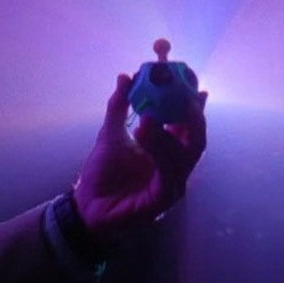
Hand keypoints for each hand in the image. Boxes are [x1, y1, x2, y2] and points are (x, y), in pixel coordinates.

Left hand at [72, 72, 207, 241]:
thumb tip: (125, 76)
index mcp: (168, 149)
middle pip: (197, 138)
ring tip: (148, 116)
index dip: (192, 101)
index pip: (188, 123)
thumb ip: (119, 107)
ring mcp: (173, 183)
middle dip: (193, 115)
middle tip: (184, 95)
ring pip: (185, 154)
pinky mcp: (163, 198)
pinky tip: (143, 132)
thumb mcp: (110, 134)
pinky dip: (159, 150)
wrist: (87, 205)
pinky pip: (168, 172)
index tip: (189, 79)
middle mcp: (176, 166)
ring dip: (168, 132)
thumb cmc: (103, 172)